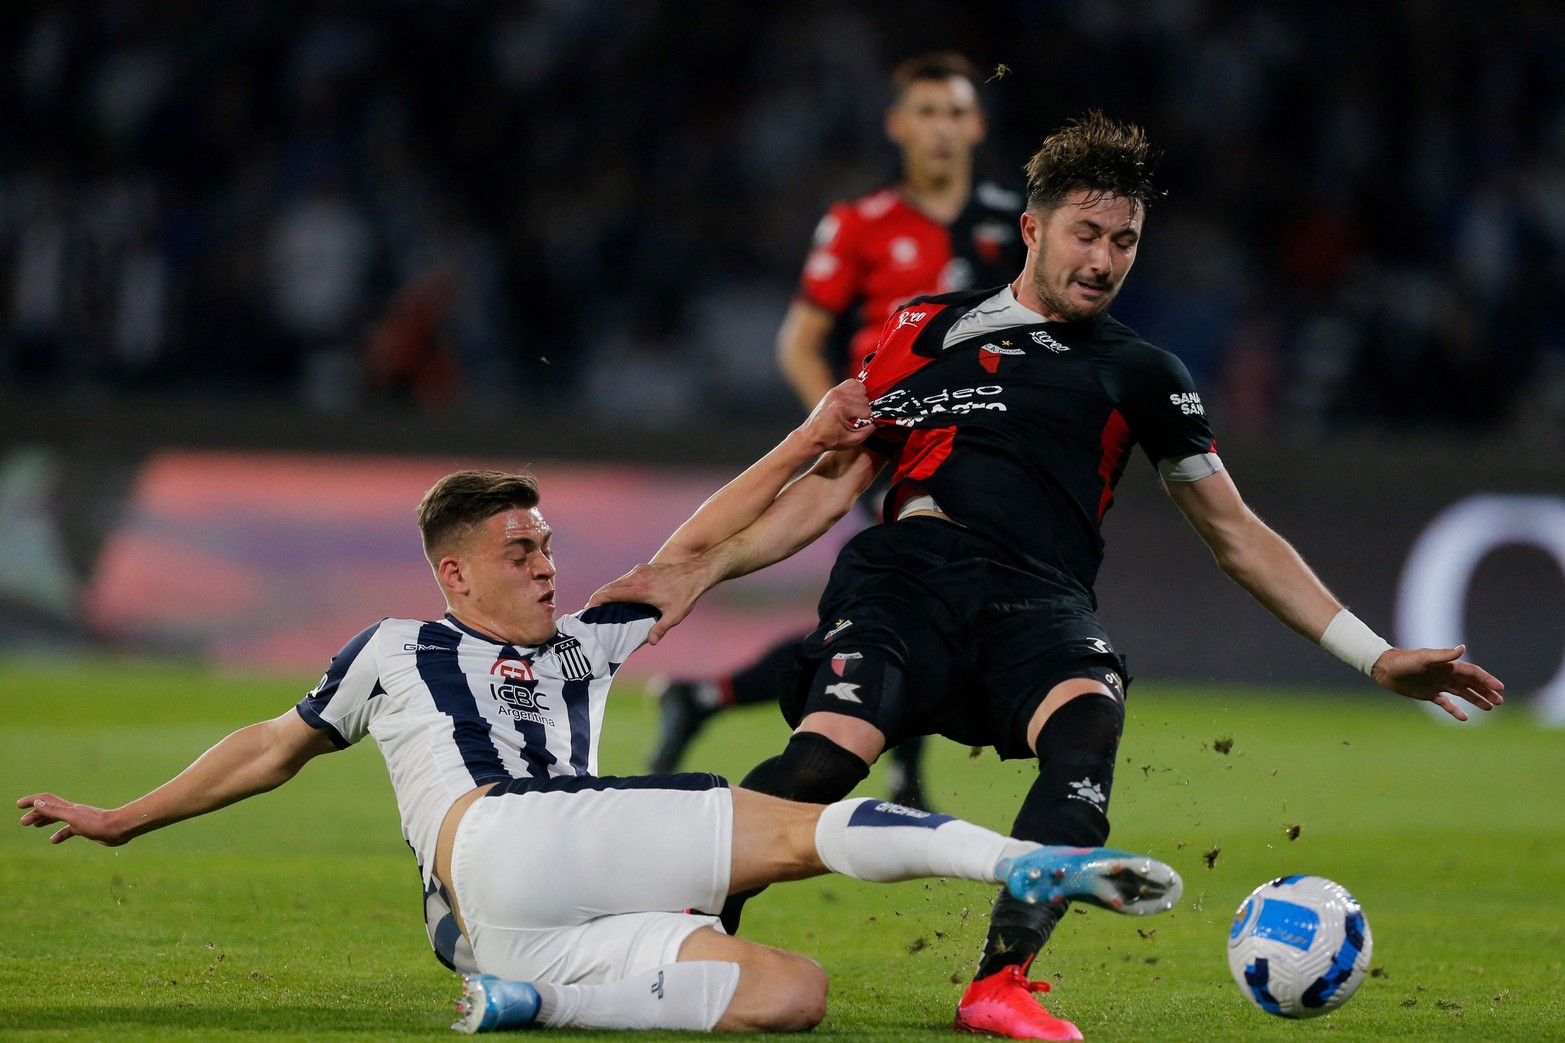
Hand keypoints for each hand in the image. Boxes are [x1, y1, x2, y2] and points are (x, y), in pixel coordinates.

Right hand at [17, 793, 125, 845]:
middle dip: (36, 813)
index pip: (46, 800)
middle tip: (23, 822)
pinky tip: (54, 840)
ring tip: (34, 825)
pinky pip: (68, 831)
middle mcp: (72, 812)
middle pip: (50, 809)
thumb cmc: (97, 823)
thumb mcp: (72, 818)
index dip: (32, 801)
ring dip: (45, 821)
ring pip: (58, 819)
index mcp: (68, 808)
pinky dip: (60, 834)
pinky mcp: (85, 829)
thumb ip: (55, 810)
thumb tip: (37, 802)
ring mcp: (79, 820)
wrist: (118, 829)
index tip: (18, 805)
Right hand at [588, 559, 715, 644]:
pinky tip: (618, 596)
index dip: (596, 600)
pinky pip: (625, 578)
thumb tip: (650, 642)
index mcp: (641, 589)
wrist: (696, 572)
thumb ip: (661, 628)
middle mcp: (637, 577)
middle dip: (598, 597)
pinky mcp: (644, 568)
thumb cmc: (686, 595)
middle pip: (609, 586)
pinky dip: (617, 586)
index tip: (587, 609)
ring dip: (608, 591)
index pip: (611, 593)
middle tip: (590, 611)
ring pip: (617, 581)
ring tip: (601, 606)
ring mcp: (640, 570)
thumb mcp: (675, 615)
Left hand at [798, 379, 875, 454]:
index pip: (867, 410)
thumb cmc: (828, 439)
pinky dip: (856, 390)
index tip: (864, 425)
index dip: (868, 420)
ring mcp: (835, 391)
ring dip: (862, 399)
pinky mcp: (834, 390)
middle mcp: (839, 396)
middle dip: (864, 410)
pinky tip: (854, 401)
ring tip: (856, 410)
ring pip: (861, 388)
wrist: (810, 436)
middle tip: (858, 419)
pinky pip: (852, 383)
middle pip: (865, 398)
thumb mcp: (852, 440)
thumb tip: (880, 423)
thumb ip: (868, 431)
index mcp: (842, 407)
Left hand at [1370, 644, 1504, 720]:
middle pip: (1471, 683)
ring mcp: (1438, 684)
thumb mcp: (1425, 657)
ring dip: (1476, 699)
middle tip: (1500, 701)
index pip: (1473, 673)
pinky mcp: (1428, 694)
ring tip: (1490, 707)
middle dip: (1486, 691)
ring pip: (1462, 693)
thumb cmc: (1404, 660)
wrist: (1384, 668)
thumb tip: (1463, 648)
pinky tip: (1464, 718)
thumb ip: (1444, 655)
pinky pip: (1446, 703)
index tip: (1499, 688)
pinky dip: (1455, 710)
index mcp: (1447, 666)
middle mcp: (1445, 674)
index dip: (1487, 680)